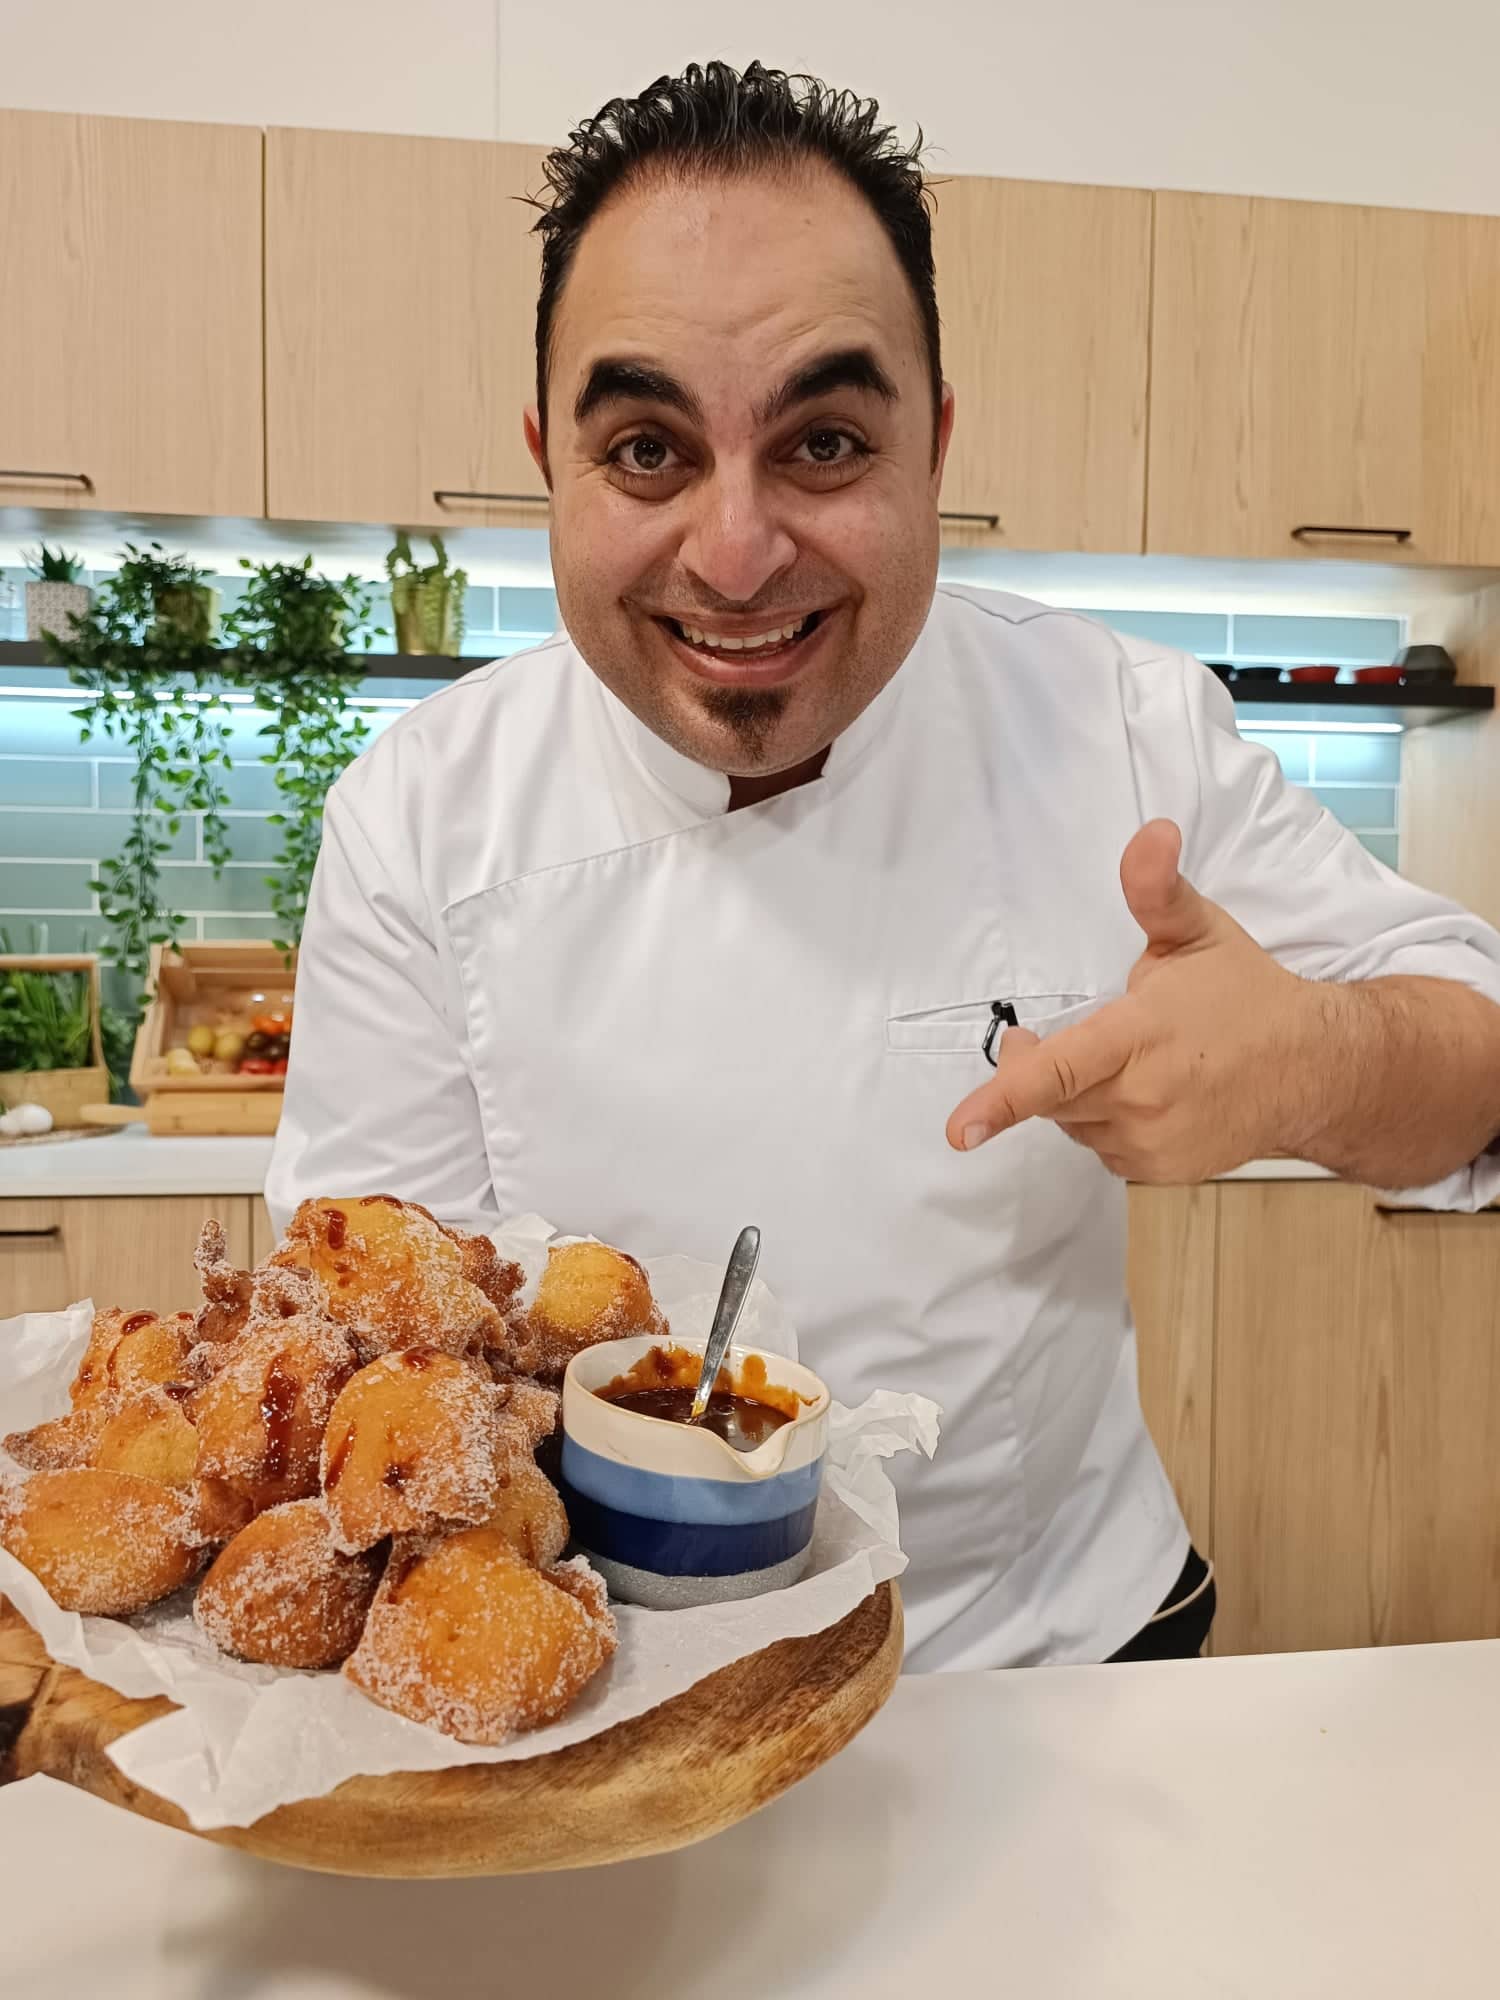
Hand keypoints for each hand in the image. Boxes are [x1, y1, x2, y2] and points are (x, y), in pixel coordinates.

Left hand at [945, 819, 1316, 1181]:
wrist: (1313, 1070)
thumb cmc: (1246, 996)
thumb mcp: (1199, 932)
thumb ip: (1158, 890)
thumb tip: (1151, 832)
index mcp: (1141, 1035)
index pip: (1061, 1070)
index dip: (1003, 1100)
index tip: (959, 1130)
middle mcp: (1143, 1096)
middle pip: (1053, 1096)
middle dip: (1030, 1069)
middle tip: (1034, 1040)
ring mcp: (1153, 1139)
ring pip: (1073, 1123)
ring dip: (1073, 1095)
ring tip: (1114, 1060)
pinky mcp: (1161, 1169)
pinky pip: (1102, 1147)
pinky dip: (1104, 1122)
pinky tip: (1138, 1094)